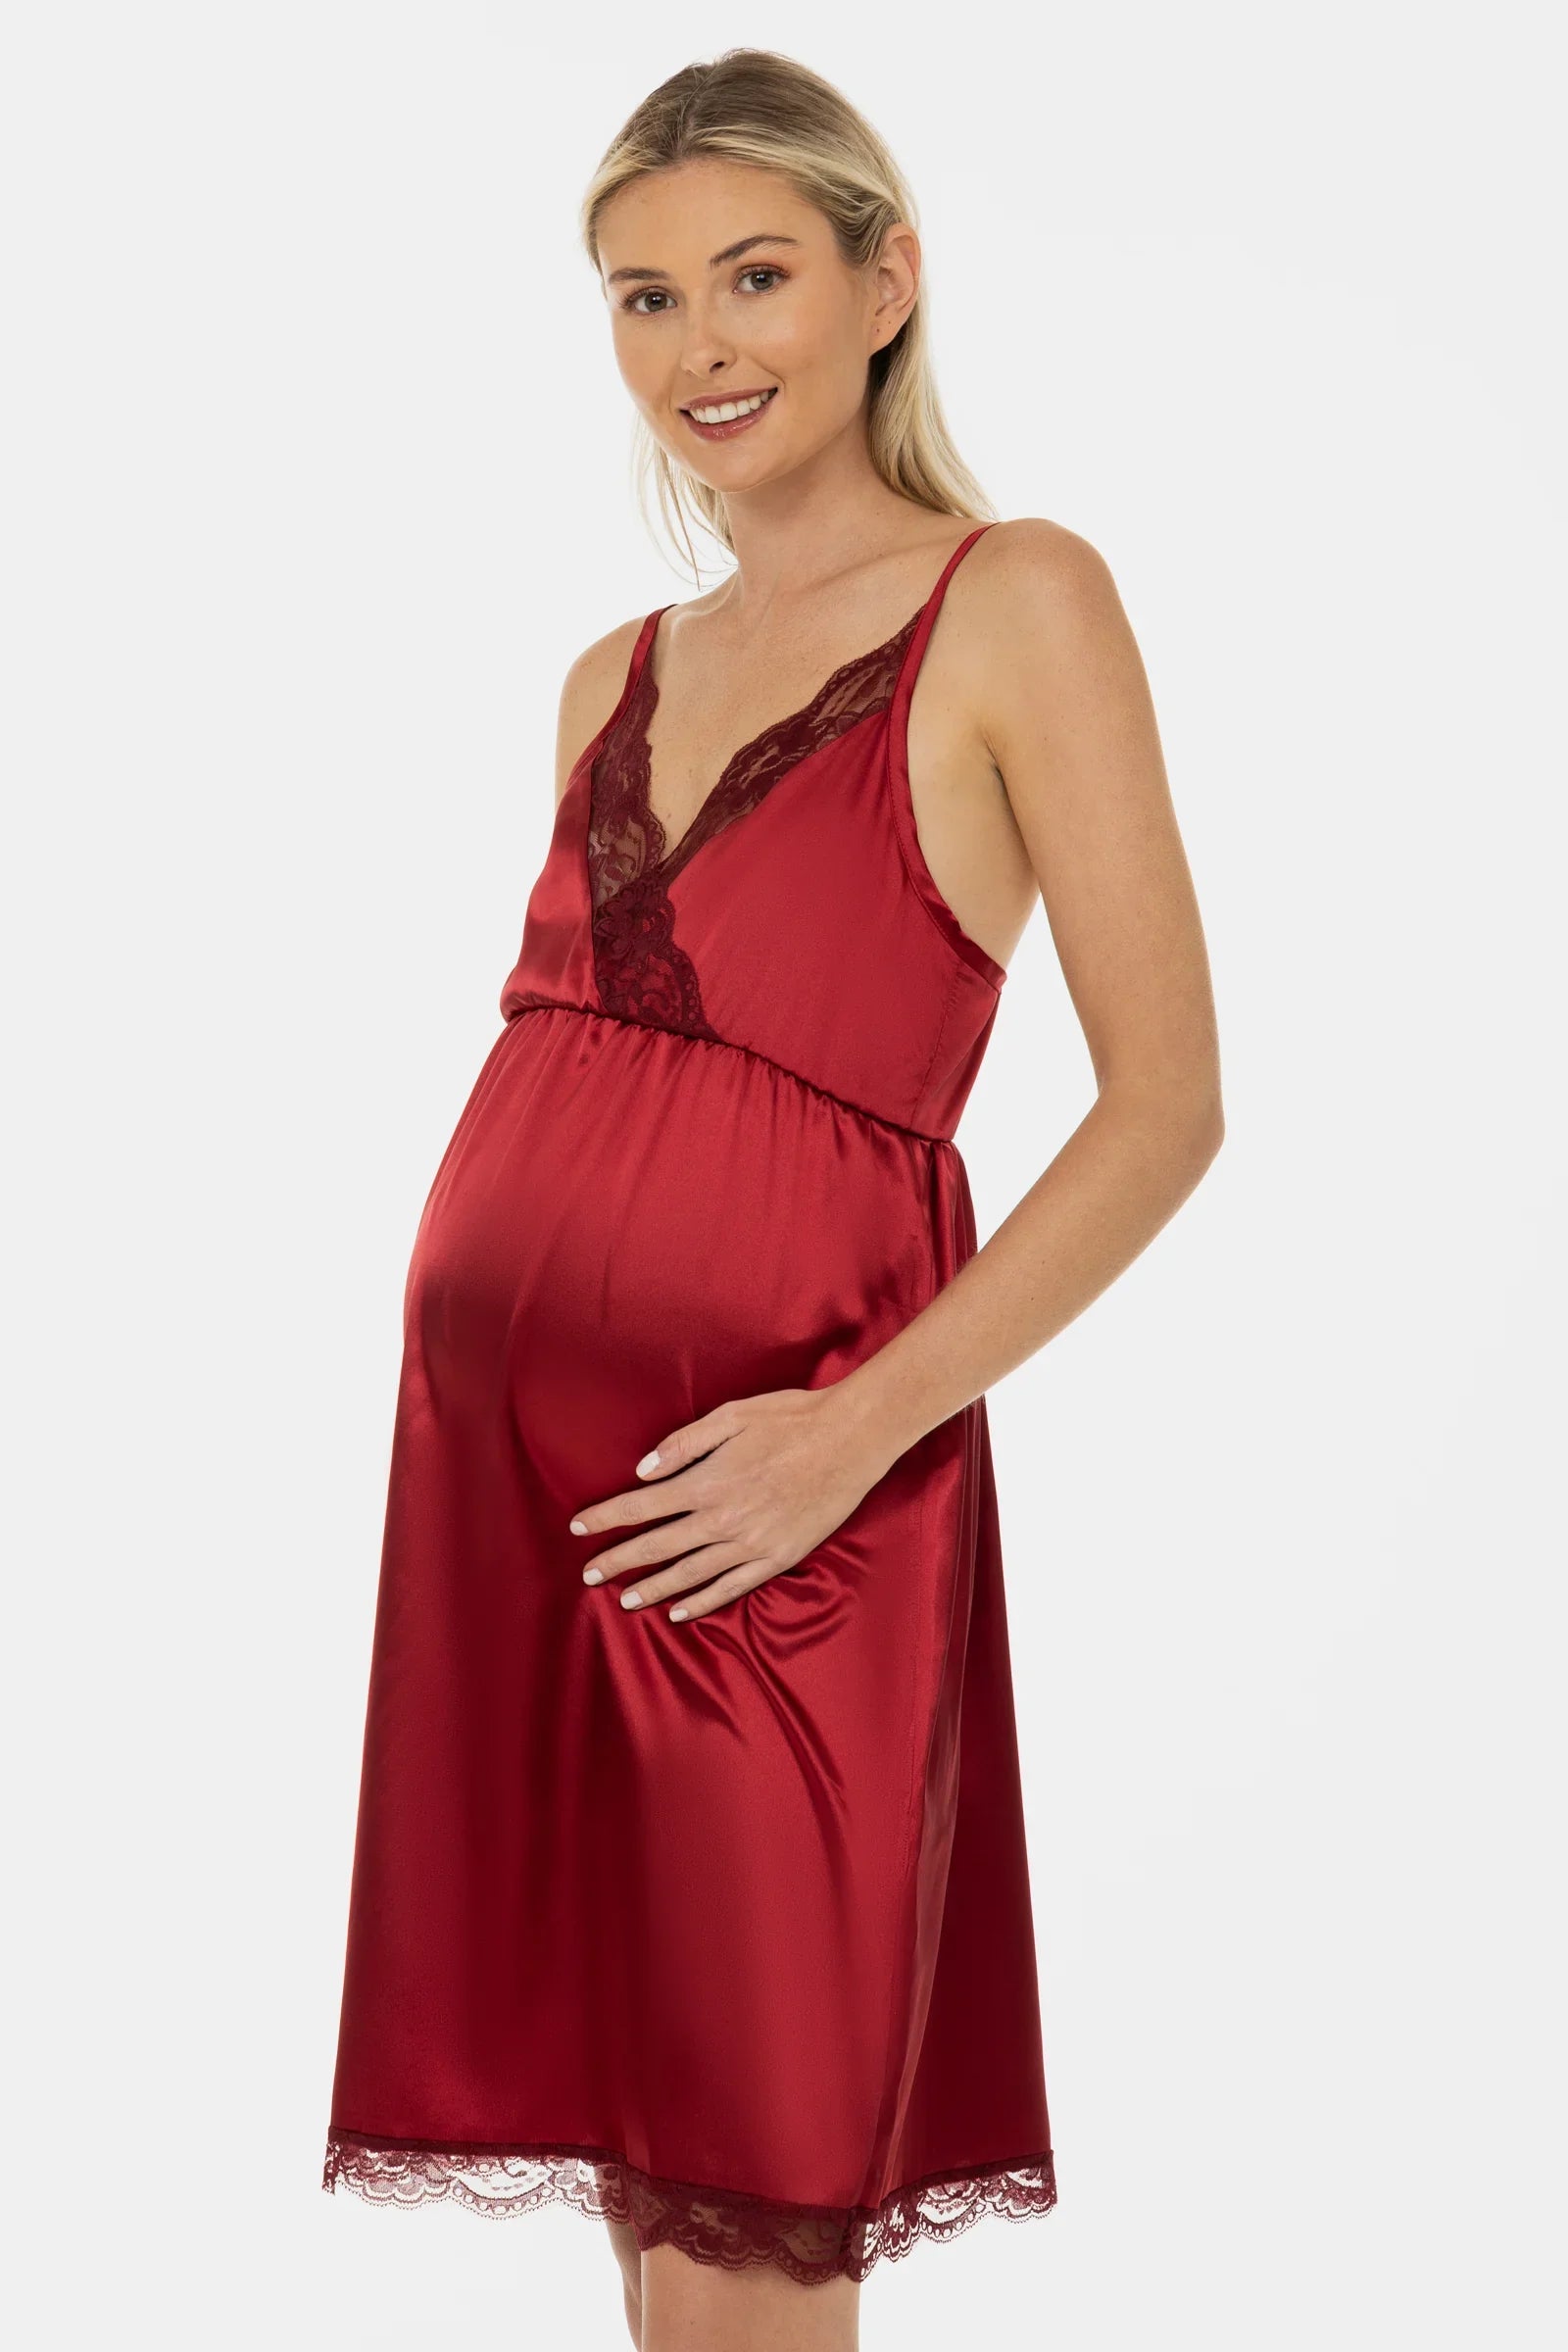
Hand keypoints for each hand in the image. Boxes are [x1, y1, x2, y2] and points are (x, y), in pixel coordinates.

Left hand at [569, 1385, 895, 1623]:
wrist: (851, 1440)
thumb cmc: (791, 1419)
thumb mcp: (732, 1415)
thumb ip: (684, 1444)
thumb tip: (643, 1470)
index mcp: (707, 1481)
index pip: (641, 1506)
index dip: (606, 1518)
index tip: (579, 1527)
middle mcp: (722, 1519)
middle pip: (657, 1546)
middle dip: (618, 1561)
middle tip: (588, 1575)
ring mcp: (750, 1544)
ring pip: (689, 1574)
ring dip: (652, 1588)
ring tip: (625, 1600)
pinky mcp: (776, 1557)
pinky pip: (730, 1588)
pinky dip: (701, 1602)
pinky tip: (679, 1612)